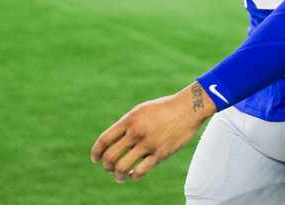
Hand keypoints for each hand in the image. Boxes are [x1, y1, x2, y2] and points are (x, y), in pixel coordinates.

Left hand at [90, 82, 215, 182]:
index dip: (96, 152)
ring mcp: (148, 144)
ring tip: (119, 176)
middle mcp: (136, 132)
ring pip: (123, 167)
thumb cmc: (165, 108)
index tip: (95, 159)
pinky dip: (133, 176)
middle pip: (110, 156)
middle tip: (108, 168)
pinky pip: (140, 171)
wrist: (189, 108)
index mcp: (130, 119)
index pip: (104, 140)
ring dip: (117, 175)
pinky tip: (134, 175)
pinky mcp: (160, 154)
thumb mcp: (142, 111)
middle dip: (106, 166)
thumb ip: (128, 125)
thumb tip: (115, 141)